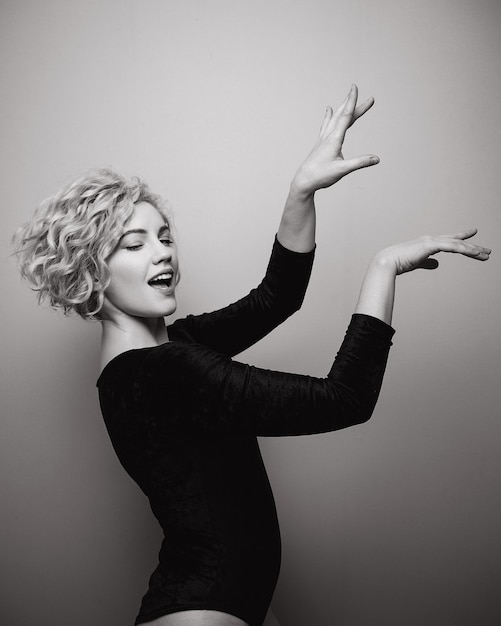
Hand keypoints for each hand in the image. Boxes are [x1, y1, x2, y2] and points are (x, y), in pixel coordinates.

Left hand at [291, 84, 378, 196]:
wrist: (303, 181)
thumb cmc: (321, 176)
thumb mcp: (342, 170)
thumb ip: (359, 163)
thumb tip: (376, 159)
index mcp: (334, 139)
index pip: (345, 116)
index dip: (351, 101)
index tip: (355, 88)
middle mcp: (328, 136)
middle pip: (343, 115)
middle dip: (354, 104)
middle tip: (365, 95)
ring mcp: (323, 139)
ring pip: (335, 118)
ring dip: (344, 108)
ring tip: (349, 97)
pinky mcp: (320, 144)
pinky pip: (326, 125)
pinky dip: (330, 116)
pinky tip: (328, 111)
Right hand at [374, 228, 491, 275]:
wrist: (388, 261)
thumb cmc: (399, 263)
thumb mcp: (418, 263)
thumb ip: (428, 263)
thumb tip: (437, 264)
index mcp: (428, 243)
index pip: (449, 240)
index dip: (461, 237)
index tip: (473, 234)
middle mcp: (432, 240)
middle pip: (457, 242)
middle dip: (472, 246)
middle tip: (486, 251)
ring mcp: (432, 241)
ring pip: (458, 244)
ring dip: (473, 250)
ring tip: (486, 255)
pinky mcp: (431, 245)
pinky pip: (453, 247)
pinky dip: (465, 249)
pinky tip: (475, 253)